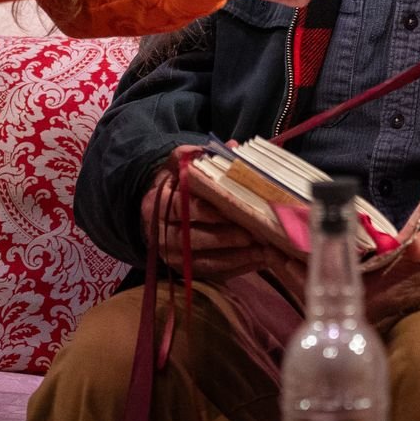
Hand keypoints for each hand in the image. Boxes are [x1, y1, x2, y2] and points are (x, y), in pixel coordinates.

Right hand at [141, 168, 278, 278]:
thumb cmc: (176, 185)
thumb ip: (201, 155)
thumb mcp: (180, 164)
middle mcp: (160, 234)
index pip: (181, 208)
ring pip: (203, 261)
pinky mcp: (184, 270)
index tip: (232, 208)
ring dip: (235, 258)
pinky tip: (257, 261)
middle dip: (225, 238)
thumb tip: (231, 147)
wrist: (156, 212)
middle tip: (253, 234)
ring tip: (263, 251)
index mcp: (157, 204)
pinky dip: (235, 269)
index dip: (207, 210)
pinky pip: (211, 273)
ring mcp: (171, 256)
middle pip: (193, 239)